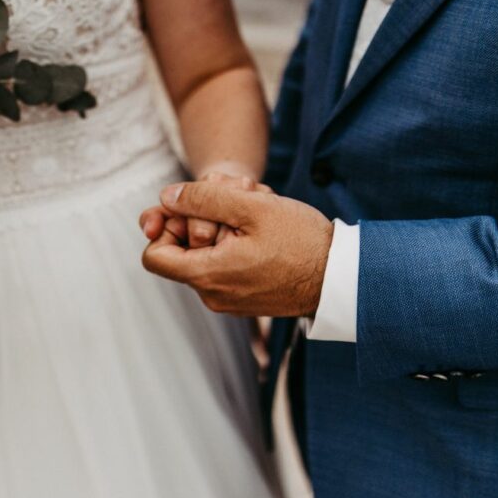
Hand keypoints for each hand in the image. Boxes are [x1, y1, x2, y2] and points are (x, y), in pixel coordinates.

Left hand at [142, 181, 333, 316]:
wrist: (343, 277)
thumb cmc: (301, 240)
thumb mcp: (251, 206)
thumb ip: (203, 198)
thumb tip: (166, 197)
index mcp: (207, 276)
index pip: (154, 256)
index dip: (165, 227)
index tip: (191, 209)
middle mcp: (213, 295)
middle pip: (182, 252)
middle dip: (201, 219)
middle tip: (235, 200)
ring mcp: (230, 301)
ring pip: (207, 256)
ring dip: (224, 228)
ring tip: (256, 211)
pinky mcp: (247, 299)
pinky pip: (227, 267)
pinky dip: (237, 244)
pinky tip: (264, 229)